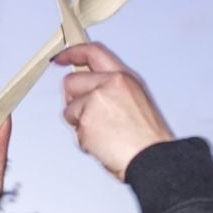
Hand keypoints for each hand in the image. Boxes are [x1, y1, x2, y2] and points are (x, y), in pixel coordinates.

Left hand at [54, 42, 173, 180]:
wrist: (151, 159)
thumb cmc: (147, 139)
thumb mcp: (137, 101)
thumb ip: (112, 89)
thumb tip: (91, 90)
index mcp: (123, 78)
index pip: (92, 53)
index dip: (72, 53)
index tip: (60, 59)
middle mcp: (108, 85)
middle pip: (71, 82)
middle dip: (72, 99)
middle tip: (87, 115)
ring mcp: (95, 102)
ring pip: (69, 109)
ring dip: (79, 124)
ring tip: (103, 133)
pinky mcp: (85, 121)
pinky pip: (74, 130)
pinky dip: (84, 140)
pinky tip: (103, 143)